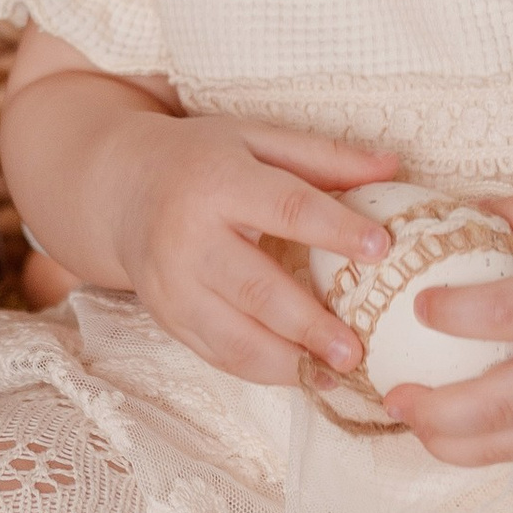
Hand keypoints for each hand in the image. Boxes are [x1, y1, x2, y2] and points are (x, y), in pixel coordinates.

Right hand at [102, 111, 399, 385]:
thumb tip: (392, 166)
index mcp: (216, 182)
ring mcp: (172, 285)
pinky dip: (261, 371)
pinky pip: (217, 354)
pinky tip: (302, 374)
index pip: (286, 208)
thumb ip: (323, 156)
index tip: (383, 247)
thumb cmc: (199, 160)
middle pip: (256, 289)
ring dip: (288, 362)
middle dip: (309, 324)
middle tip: (357, 349)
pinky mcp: (167, 317)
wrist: (119, 187)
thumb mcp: (255, 138)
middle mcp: (188, 237)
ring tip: (336, 373)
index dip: (335, 229)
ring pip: (233, 336)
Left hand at [384, 196, 512, 466]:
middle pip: (497, 404)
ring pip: (506, 443)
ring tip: (408, 419)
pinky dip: (478, 448)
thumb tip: (453, 207)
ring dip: (447, 440)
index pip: (503, 314)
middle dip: (435, 407)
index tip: (416, 302)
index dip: (452, 313)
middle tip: (391, 390)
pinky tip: (445, 431)